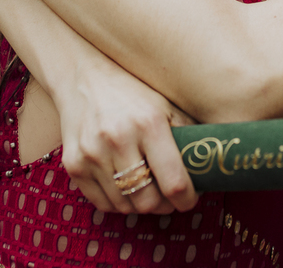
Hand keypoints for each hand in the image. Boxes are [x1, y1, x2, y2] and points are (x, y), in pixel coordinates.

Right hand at [53, 57, 199, 214]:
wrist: (82, 76)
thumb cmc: (132, 91)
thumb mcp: (165, 105)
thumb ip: (187, 135)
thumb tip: (209, 168)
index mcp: (148, 124)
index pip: (174, 183)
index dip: (187, 199)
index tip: (191, 199)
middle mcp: (118, 140)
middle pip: (148, 201)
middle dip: (164, 205)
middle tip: (169, 197)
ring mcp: (92, 154)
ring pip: (125, 206)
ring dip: (140, 203)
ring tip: (147, 188)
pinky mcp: (73, 164)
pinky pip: (102, 203)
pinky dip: (117, 201)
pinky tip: (125, 185)